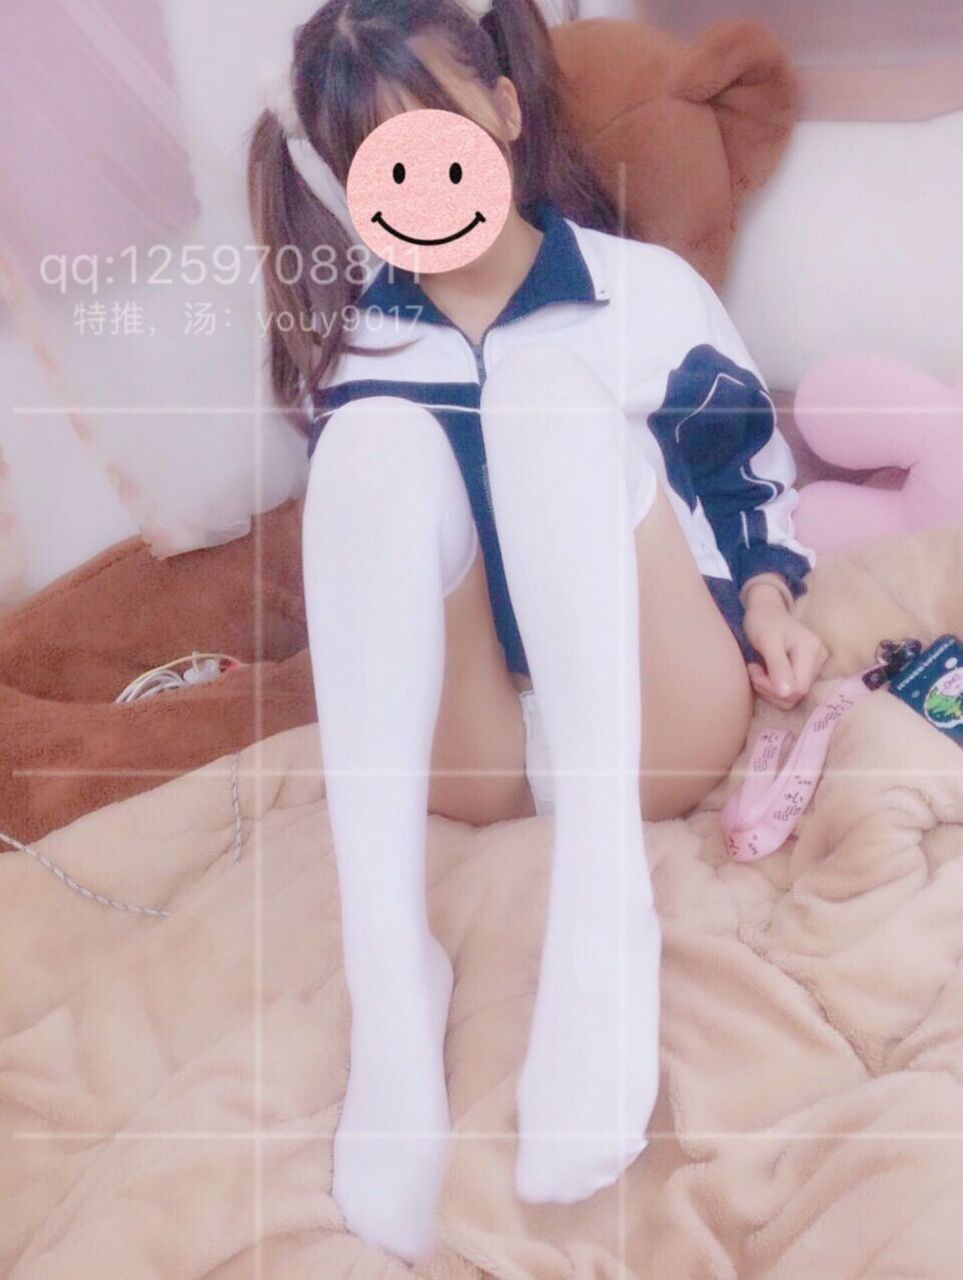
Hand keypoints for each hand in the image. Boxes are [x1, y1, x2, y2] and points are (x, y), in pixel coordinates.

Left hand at [742, 583, 828, 709]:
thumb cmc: (764, 622)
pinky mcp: (807, 672)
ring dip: (769, 689)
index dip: (774, 689)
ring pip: (792, 696)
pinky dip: (774, 687)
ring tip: (756, 670)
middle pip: (796, 695)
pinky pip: (791, 691)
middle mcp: (819, 660)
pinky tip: (765, 673)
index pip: (798, 688)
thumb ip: (777, 665)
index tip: (755, 672)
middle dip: (769, 688)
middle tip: (753, 670)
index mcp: (812, 650)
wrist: (766, 612)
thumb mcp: (767, 641)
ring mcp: (815, 666)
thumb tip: (786, 693)